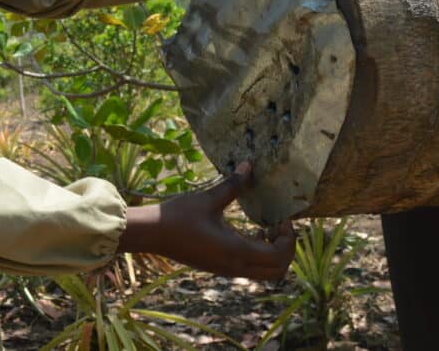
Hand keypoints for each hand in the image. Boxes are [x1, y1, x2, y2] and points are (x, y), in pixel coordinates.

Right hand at [118, 162, 295, 280]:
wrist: (150, 234)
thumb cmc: (178, 216)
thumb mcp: (208, 198)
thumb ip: (233, 185)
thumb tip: (249, 165)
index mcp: (236, 251)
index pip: (278, 256)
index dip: (288, 239)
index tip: (282, 217)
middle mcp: (234, 266)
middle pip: (276, 271)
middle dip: (285, 249)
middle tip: (279, 225)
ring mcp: (226, 270)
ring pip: (264, 273)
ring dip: (272, 253)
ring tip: (267, 228)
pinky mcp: (219, 267)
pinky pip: (250, 269)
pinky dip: (259, 255)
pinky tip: (250, 233)